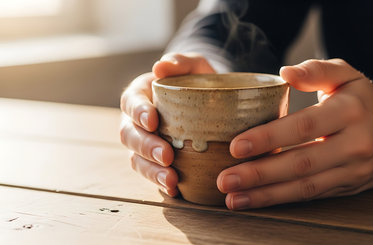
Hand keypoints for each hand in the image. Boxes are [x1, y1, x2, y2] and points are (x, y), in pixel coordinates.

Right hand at [120, 53, 215, 195]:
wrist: (211, 102)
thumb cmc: (199, 81)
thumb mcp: (195, 66)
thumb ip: (181, 62)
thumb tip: (161, 66)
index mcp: (141, 95)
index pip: (131, 102)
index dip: (138, 112)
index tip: (153, 121)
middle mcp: (137, 121)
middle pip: (130, 136)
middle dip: (146, 147)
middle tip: (168, 156)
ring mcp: (145, 143)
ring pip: (137, 160)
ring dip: (151, 171)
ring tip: (171, 181)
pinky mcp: (156, 162)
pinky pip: (152, 174)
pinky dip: (160, 183)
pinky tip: (176, 190)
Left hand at [217, 59, 372, 209]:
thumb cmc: (367, 100)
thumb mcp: (349, 75)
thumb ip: (317, 70)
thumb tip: (284, 72)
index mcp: (350, 111)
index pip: (304, 126)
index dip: (269, 137)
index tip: (237, 146)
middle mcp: (355, 144)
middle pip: (301, 163)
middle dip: (260, 174)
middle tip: (225, 180)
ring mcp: (352, 171)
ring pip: (305, 187)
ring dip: (266, 195)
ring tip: (232, 198)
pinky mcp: (348, 187)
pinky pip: (311, 196)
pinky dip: (281, 200)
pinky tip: (256, 200)